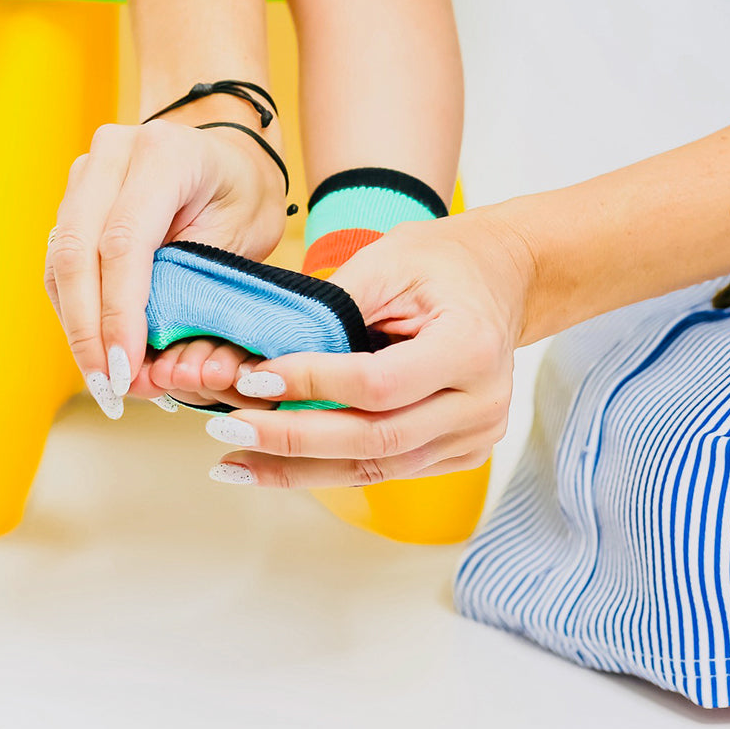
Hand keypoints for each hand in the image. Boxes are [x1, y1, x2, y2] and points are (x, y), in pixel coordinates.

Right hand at [45, 116, 286, 417]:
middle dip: (87, 328)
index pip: (124, 240)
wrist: (229, 154)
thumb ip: (196, 283)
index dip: (119, 311)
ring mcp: (86, 172)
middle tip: (108, 386)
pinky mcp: (73, 198)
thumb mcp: (243, 234)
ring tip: (101, 379)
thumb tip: (154, 360)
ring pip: (60, 260)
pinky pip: (61, 262)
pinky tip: (94, 349)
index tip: (127, 368)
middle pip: (77, 250)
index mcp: (164, 153)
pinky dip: (75, 310)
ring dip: (76, 326)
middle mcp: (113, 153)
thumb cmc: (243, 194)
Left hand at [203, 209, 536, 485]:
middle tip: (230, 427)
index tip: (256, 375)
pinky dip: (326, 468)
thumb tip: (266, 352)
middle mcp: (480, 405)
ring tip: (235, 460)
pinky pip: (384, 469)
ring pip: (375, 467)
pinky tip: (275, 464)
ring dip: (299, 468)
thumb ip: (333, 306)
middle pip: (375, 438)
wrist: (500, 279)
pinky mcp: (457, 454)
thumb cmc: (441, 262)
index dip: (313, 383)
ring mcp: (473, 436)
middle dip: (293, 437)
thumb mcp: (388, 259)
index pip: (379, 382)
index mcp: (470, 347)